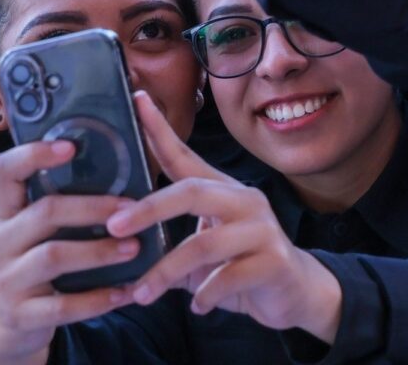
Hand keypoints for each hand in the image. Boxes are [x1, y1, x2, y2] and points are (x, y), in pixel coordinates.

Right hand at [0, 142, 135, 364]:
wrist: (3, 328)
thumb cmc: (33, 265)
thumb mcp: (34, 233)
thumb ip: (62, 203)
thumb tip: (123, 162)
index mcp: (7, 213)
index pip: (4, 171)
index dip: (33, 154)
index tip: (71, 145)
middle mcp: (0, 241)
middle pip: (45, 211)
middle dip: (93, 207)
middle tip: (134, 207)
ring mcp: (6, 279)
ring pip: (54, 256)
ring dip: (99, 251)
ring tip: (135, 248)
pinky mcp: (19, 314)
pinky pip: (61, 306)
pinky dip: (97, 299)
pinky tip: (125, 292)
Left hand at [107, 93, 342, 341]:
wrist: (293, 292)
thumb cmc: (239, 265)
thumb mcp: (203, 247)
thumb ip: (170, 240)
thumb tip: (117, 241)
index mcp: (223, 191)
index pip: (185, 155)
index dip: (160, 129)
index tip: (137, 101)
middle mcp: (244, 201)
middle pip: (191, 192)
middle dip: (149, 209)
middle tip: (113, 228)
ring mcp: (262, 229)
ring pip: (204, 244)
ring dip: (166, 272)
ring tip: (141, 294)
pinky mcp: (273, 261)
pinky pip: (229, 277)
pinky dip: (205, 295)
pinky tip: (197, 306)